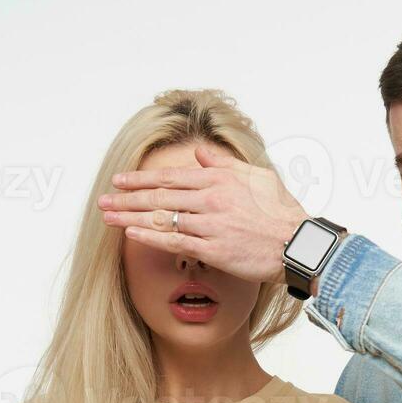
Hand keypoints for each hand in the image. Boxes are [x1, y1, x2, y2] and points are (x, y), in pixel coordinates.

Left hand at [98, 143, 308, 284]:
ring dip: (130, 216)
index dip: (141, 179)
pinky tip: (132, 234)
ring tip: (107, 217)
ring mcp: (210, 224)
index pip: (171, 177)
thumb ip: (224, 164)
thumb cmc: (282, 212)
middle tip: (103, 200)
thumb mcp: (257, 176)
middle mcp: (211, 199)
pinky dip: (151, 236)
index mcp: (219, 179)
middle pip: (160, 196)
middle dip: (127, 198)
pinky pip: (175, 241)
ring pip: (162, 218)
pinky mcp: (213, 249)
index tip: (120, 181)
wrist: (298, 244)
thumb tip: (199, 153)